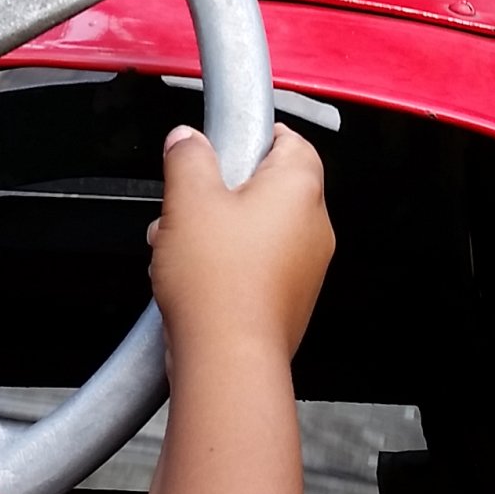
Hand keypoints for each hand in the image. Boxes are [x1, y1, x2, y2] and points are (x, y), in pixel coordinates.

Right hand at [147, 124, 333, 365]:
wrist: (227, 357)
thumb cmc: (219, 283)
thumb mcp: (188, 199)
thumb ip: (188, 157)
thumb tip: (187, 139)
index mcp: (300, 188)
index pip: (291, 140)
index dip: (254, 136)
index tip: (223, 142)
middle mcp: (314, 226)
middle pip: (266, 187)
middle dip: (220, 192)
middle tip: (189, 202)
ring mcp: (305, 267)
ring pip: (256, 229)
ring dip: (216, 231)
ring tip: (180, 245)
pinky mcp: (289, 299)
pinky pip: (257, 266)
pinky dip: (226, 265)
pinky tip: (192, 277)